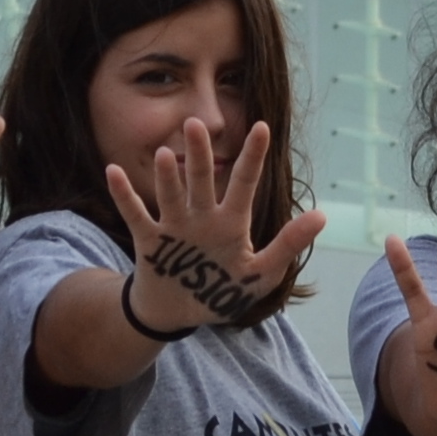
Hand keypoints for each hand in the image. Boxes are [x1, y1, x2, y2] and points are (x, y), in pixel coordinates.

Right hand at [112, 119, 327, 339]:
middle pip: (203, 180)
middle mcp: (202, 217)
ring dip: (167, 177)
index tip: (262, 126)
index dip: (253, 156)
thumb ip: (288, 245)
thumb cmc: (223, 290)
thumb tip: (322, 216)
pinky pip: (135, 213)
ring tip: (165, 155)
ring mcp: (175, 226)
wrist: (180, 312)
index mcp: (231, 222)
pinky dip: (124, 194)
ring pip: (171, 195)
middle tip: (196, 123)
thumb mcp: (260, 274)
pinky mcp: (150, 241)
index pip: (245, 183)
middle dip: (201, 155)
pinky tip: (114, 170)